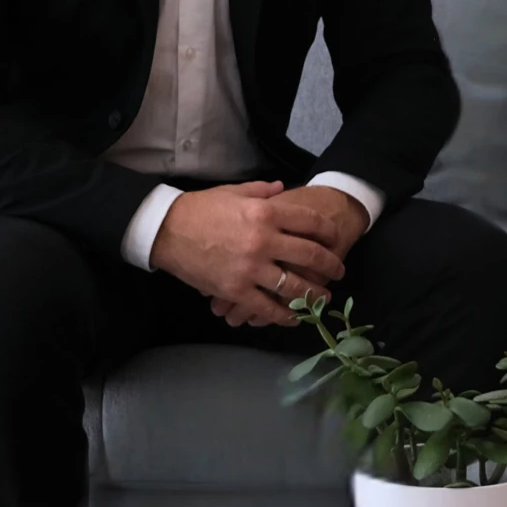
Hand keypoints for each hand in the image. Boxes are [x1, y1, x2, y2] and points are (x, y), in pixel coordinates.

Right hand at [150, 181, 346, 327]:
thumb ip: (263, 191)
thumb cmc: (201, 208)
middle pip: (309, 255)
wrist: (167, 231)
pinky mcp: (235, 291)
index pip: (310, 221)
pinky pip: (267, 308)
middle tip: (339, 271)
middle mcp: (263, 241)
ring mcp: (250, 269)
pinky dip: (284, 315)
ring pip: (294, 286)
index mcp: (265, 212)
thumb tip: (283, 189)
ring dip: (315, 294)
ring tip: (324, 297)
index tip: (336, 239)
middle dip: (330, 265)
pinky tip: (295, 316)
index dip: (329, 231)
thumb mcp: (235, 192)